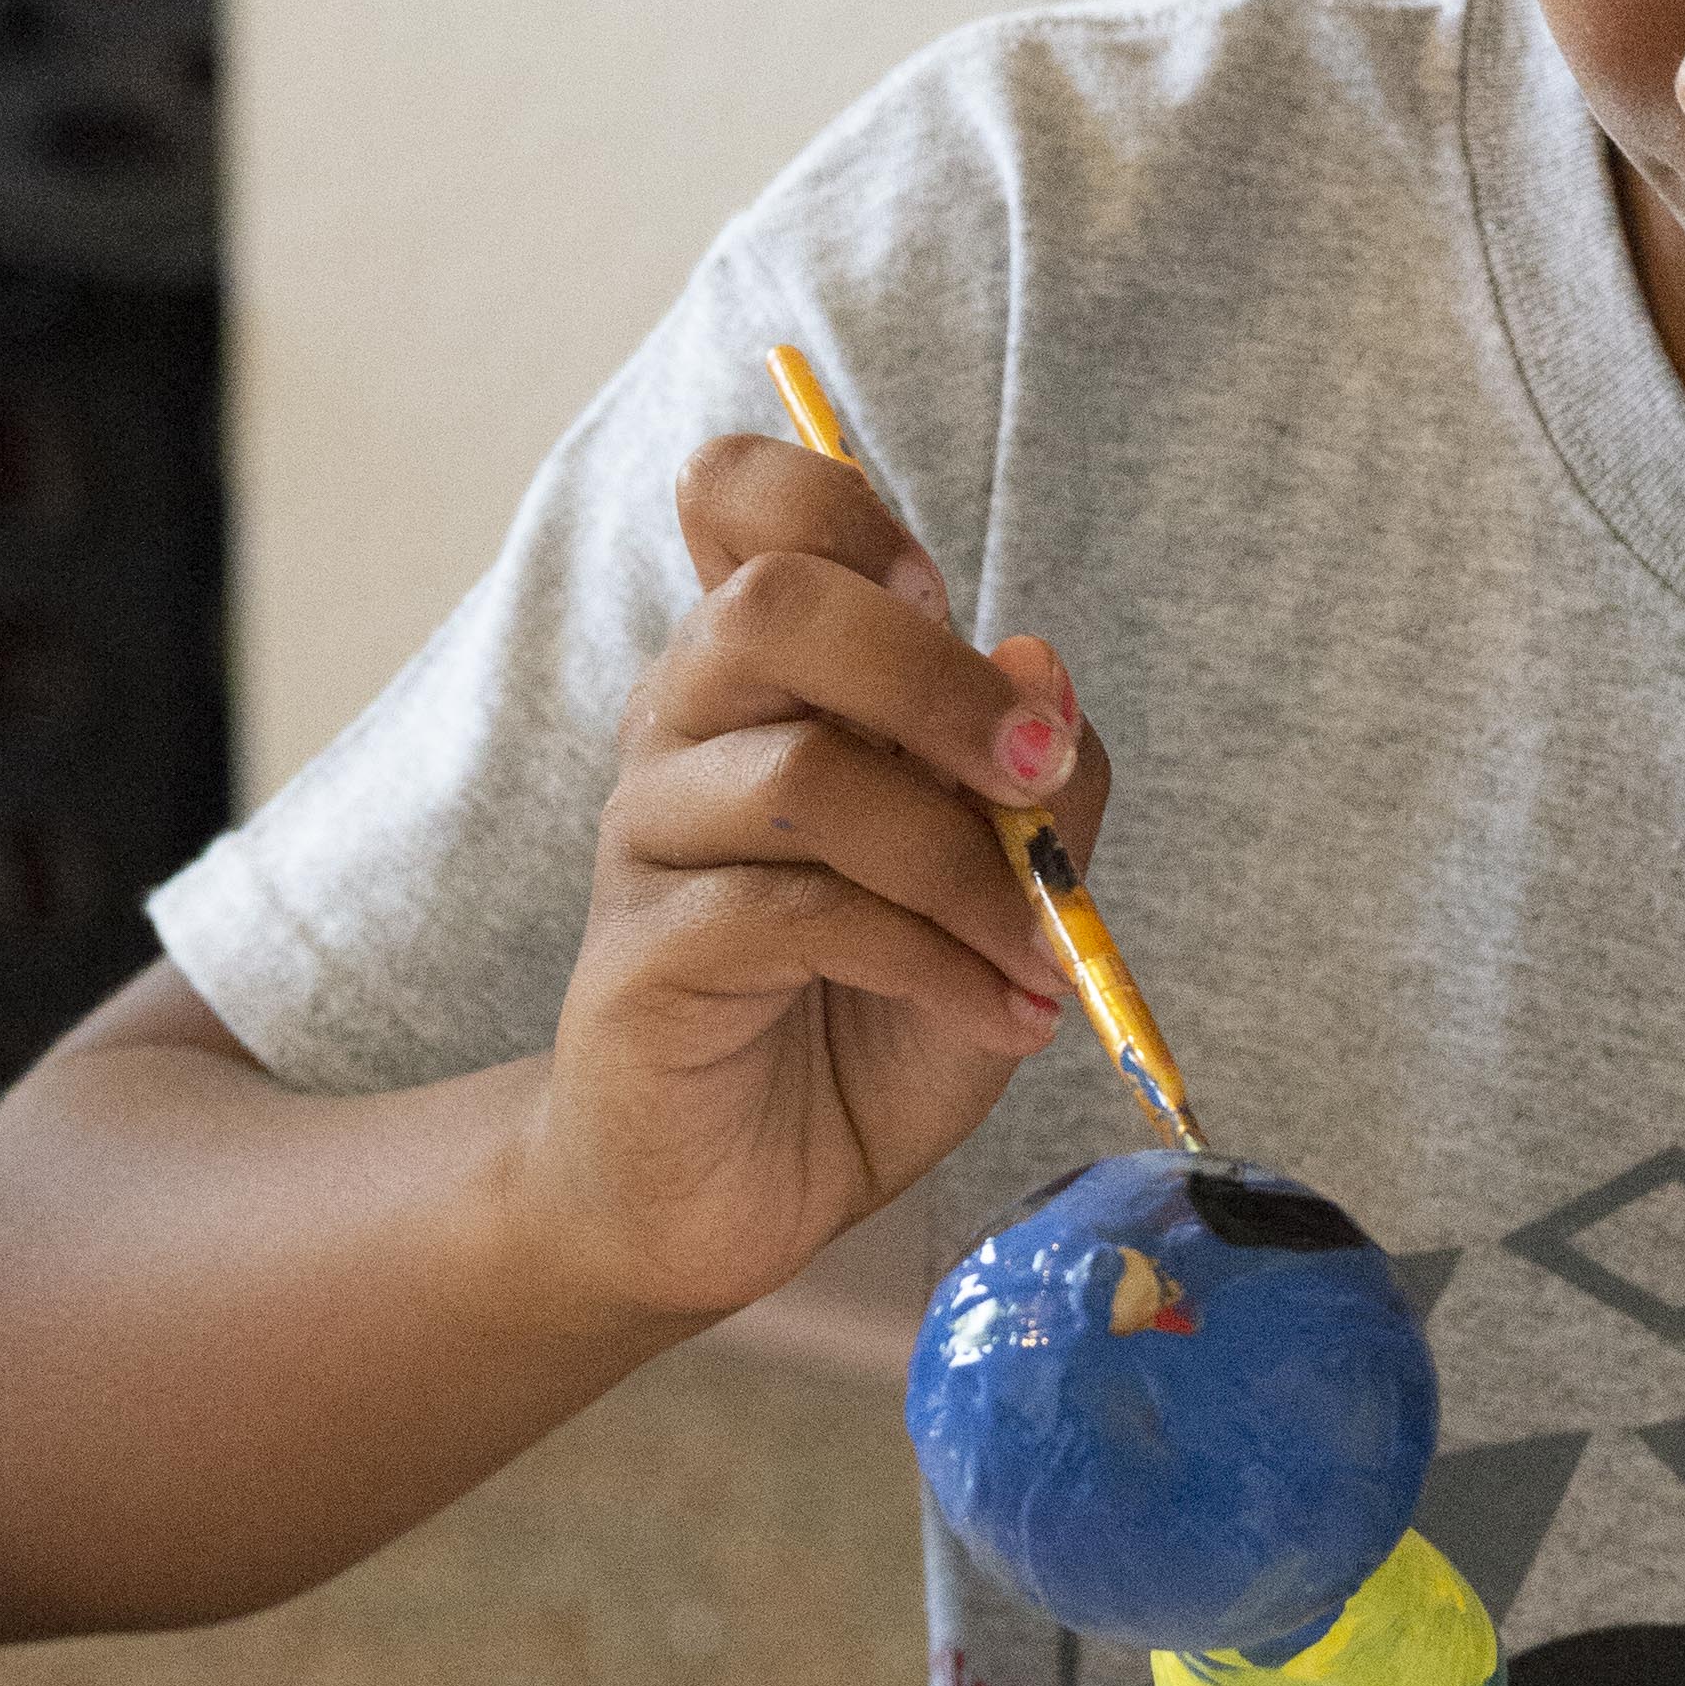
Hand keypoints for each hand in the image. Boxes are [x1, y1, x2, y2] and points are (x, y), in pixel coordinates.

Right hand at [525, 428, 1111, 1324]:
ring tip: (1039, 955)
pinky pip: (803, 918)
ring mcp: (650, 838)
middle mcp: (686, 726)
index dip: (843, 509)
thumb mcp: (996, 888)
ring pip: (802, 772)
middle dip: (939, 681)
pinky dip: (937, 965)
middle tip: (1032, 773)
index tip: (947, 604)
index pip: (743, 497)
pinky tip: (999, 1016)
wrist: (739, 1188)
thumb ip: (1027, 780)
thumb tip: (1040, 661)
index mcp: (762, 673)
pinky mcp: (645, 957)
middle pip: (775, 604)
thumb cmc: (859, 1014)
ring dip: (960, 865)